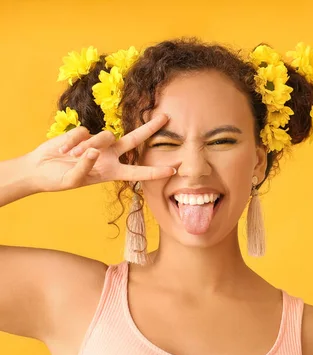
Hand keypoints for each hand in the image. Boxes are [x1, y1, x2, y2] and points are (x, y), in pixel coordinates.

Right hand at [27, 114, 175, 192]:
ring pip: (104, 137)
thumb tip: (94, 151)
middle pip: (134, 140)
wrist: (39, 169)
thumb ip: (86, 167)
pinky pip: (84, 133)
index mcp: (112, 171)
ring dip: (88, 146)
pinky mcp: (84, 133)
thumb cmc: (58, 179)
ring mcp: (98, 143)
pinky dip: (72, 142)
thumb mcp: (74, 180)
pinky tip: (64, 149)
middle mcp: (110, 155)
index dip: (155, 172)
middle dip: (150, 128)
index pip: (138, 172)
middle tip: (165, 117)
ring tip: (72, 157)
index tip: (173, 170)